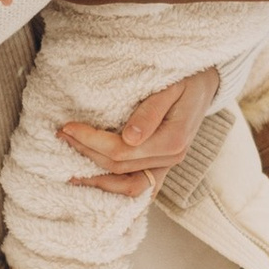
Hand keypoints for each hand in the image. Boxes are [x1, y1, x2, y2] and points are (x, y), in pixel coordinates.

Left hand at [58, 62, 222, 198]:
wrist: (206, 84)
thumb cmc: (186, 79)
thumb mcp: (171, 86)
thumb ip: (151, 111)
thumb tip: (130, 137)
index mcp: (173, 140)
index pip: (122, 151)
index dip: (91, 142)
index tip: (68, 127)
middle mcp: (171, 159)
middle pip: (119, 168)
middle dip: (86, 153)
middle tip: (62, 136)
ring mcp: (167, 166)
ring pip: (128, 187)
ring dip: (97, 180)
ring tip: (71, 170)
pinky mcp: (161, 167)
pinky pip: (138, 188)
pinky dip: (115, 189)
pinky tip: (95, 183)